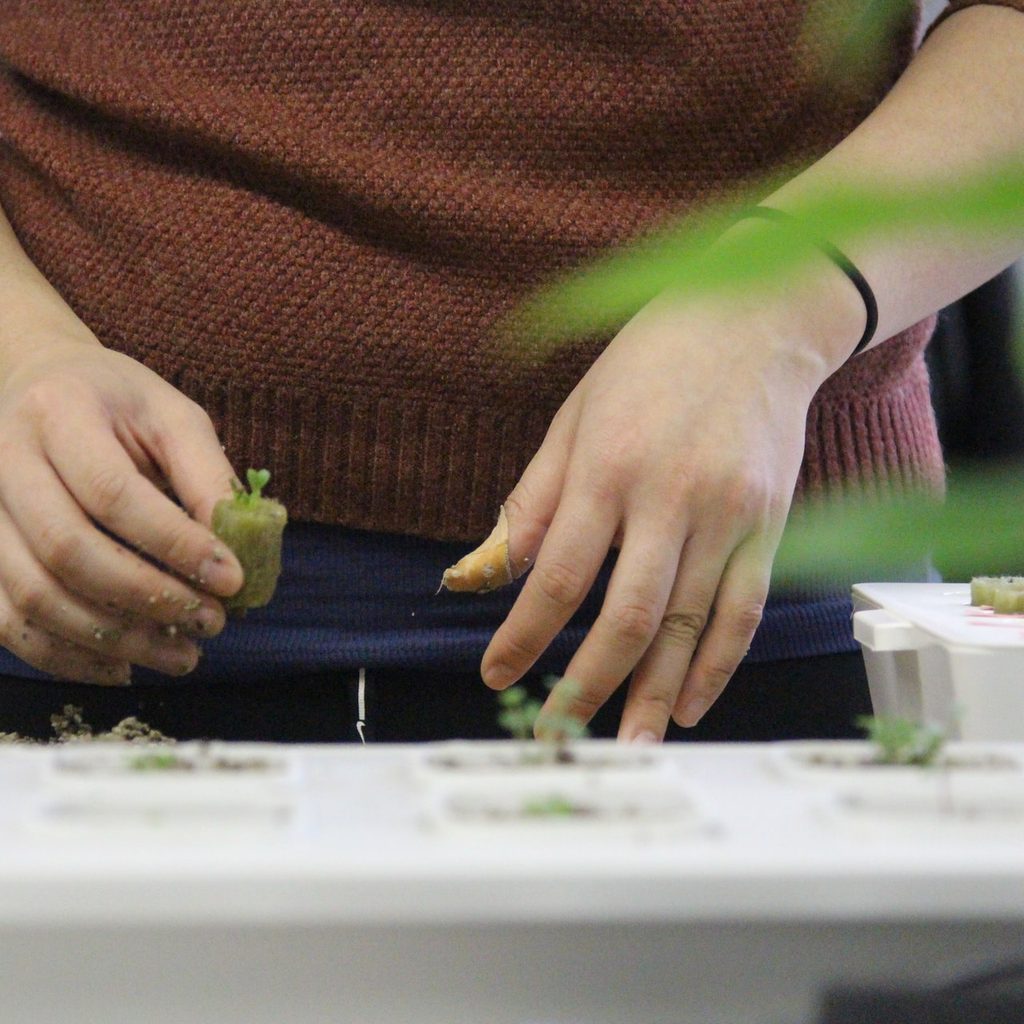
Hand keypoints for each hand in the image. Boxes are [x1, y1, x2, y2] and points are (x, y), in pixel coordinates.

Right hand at [0, 323, 242, 683]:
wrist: (42, 387)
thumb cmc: (120, 404)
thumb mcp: (174, 417)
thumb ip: (207, 476)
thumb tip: (240, 551)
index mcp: (58, 413)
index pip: (112, 492)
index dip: (175, 544)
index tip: (232, 579)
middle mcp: (3, 460)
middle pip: (67, 550)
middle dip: (148, 597)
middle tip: (211, 622)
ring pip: (34, 594)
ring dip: (114, 639)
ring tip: (182, 655)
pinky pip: (7, 620)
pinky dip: (66, 656)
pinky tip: (123, 666)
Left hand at [480, 279, 854, 740]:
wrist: (756, 320)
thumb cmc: (650, 365)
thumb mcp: (574, 418)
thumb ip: (532, 502)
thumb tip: (484, 573)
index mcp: (608, 467)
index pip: (558, 575)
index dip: (523, 635)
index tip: (496, 676)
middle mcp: (670, 497)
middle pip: (627, 616)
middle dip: (587, 683)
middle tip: (556, 732)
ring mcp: (729, 514)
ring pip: (689, 626)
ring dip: (653, 693)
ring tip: (624, 744)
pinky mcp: (770, 523)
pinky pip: (743, 609)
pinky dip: (718, 665)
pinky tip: (689, 705)